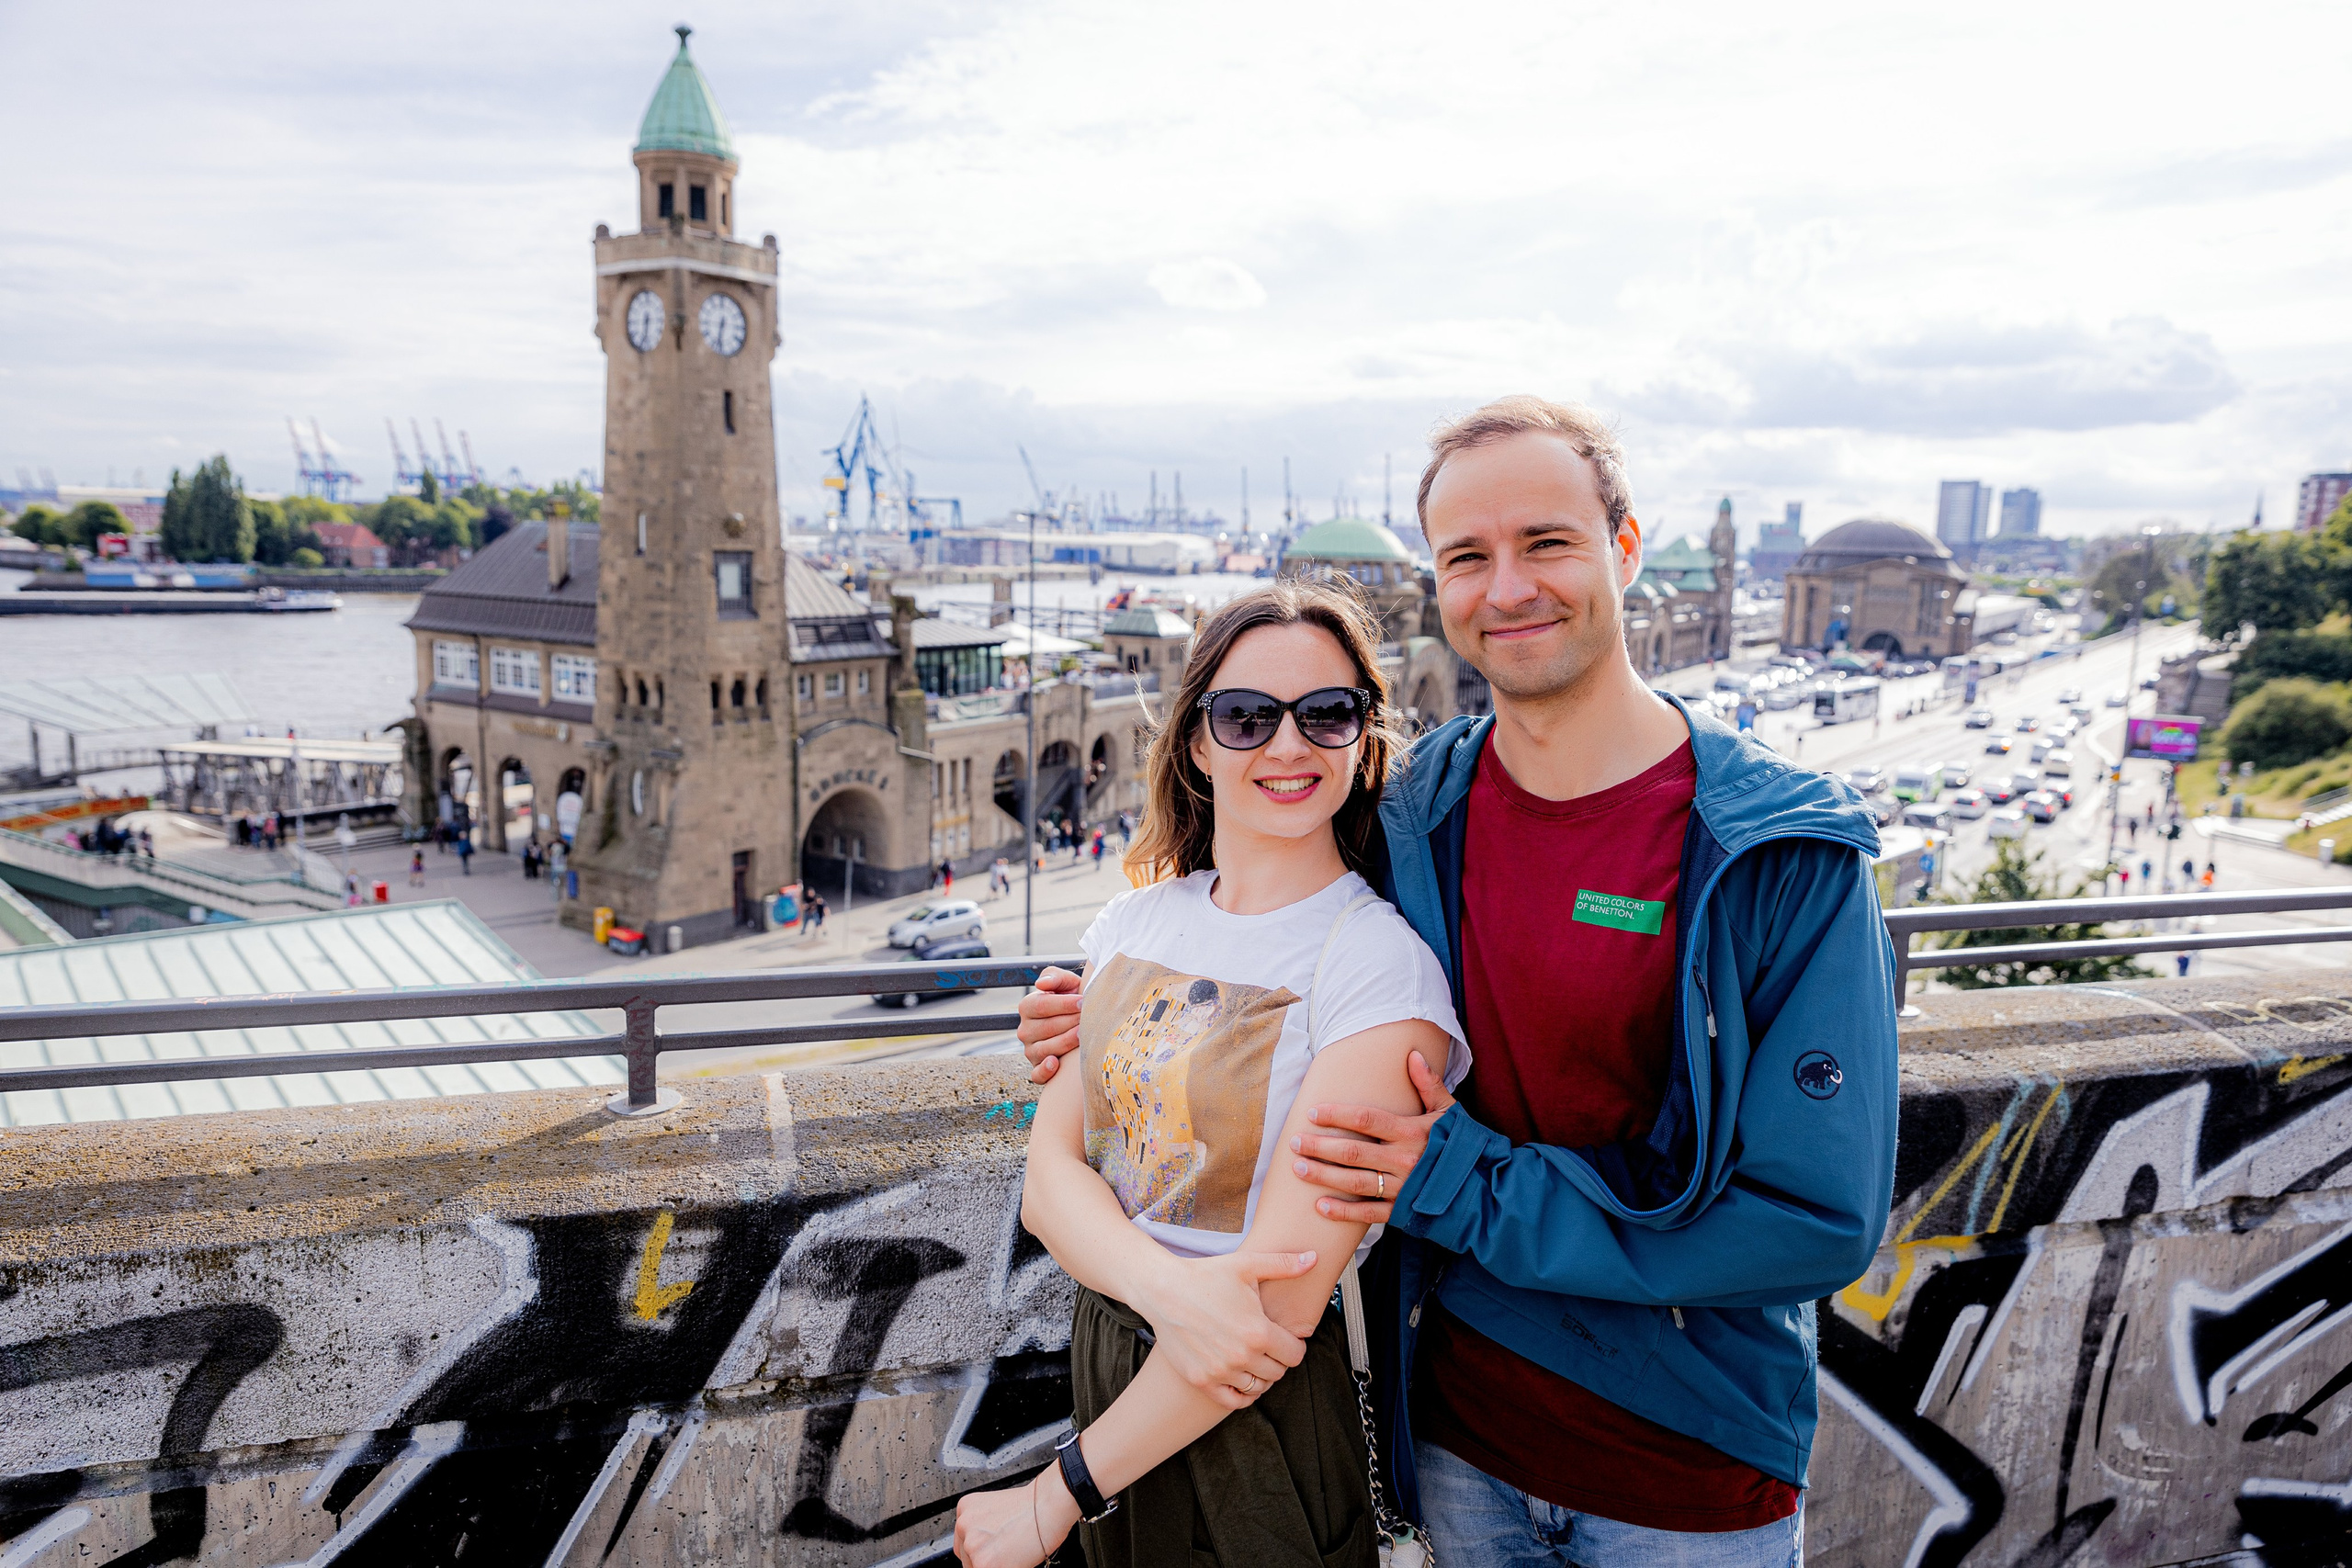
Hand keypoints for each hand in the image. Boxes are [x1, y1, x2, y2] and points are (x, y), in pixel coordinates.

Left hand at [955, 1473, 1072, 1567]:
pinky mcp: (984, 1564)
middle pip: (967, 1558)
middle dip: (986, 1559)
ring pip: (976, 1567)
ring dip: (994, 1566)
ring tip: (1013, 1555)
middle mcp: (964, 1526)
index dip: (979, 1551)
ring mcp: (973, 1546)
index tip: (990, 1553)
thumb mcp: (996, 1510)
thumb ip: (982, 1528)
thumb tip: (983, 1547)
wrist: (1048, 1506)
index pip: (963, 1542)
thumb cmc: (1033, 1507)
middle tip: (1006, 1553)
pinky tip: (1016, 1562)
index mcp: (965, 1509)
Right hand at [1018, 968, 1084, 1083]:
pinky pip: (1037, 1075)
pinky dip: (1045, 1071)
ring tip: (1084, 1036)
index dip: (1063, 1004)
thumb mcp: (1065, 982)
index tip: (1083, 1001)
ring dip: (1066, 1043)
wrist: (1081, 1020)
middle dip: (1070, 1022)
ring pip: (1045, 1049)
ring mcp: (1030, 1051)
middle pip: (1047, 1028)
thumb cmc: (1073, 998)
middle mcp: (1024, 1030)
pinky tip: (1056, 1063)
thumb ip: (1054, 977)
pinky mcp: (1038, 1069)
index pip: (1041, 1005)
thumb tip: (1041, 984)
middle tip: (1089, 1018)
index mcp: (1027, 1006)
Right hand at [1133, 1249, 1316, 1407]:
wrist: (1163, 1290)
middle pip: (1278, 1372)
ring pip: (1257, 1387)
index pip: (1295, 1354)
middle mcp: (1241, 1356)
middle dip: (1278, 1359)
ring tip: (1254, 1358)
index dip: (1295, 1345)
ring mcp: (1220, 1371)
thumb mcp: (1247, 1265)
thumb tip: (1314, 1258)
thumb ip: (1284, 1265)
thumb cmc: (1206, 1275)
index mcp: (1258, 1331)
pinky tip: (1241, 1378)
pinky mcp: (1201, 1380)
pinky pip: (1232, 1401)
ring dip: (1261, 1376)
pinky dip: (1242, 1395)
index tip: (1287, 1338)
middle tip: (1269, 1346)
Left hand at [1292, 1051, 1454, 1224]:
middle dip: (1320, 1146)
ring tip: (1298, 1168)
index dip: (1337, 1115)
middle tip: (1294, 1141)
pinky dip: (1343, 1211)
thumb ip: (1429, 1084)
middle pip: (1353, 1152)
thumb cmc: (1463, 1146)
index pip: (1367, 1119)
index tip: (1313, 1112)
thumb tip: (1412, 1055)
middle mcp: (1404, 1160)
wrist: (1484, 1189)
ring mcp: (1402, 1188)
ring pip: (1355, 1182)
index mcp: (1412, 1132)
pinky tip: (1320, 1206)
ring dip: (1324, 1176)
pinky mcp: (1402, 1212)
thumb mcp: (1450, 1112)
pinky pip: (1368, 1213)